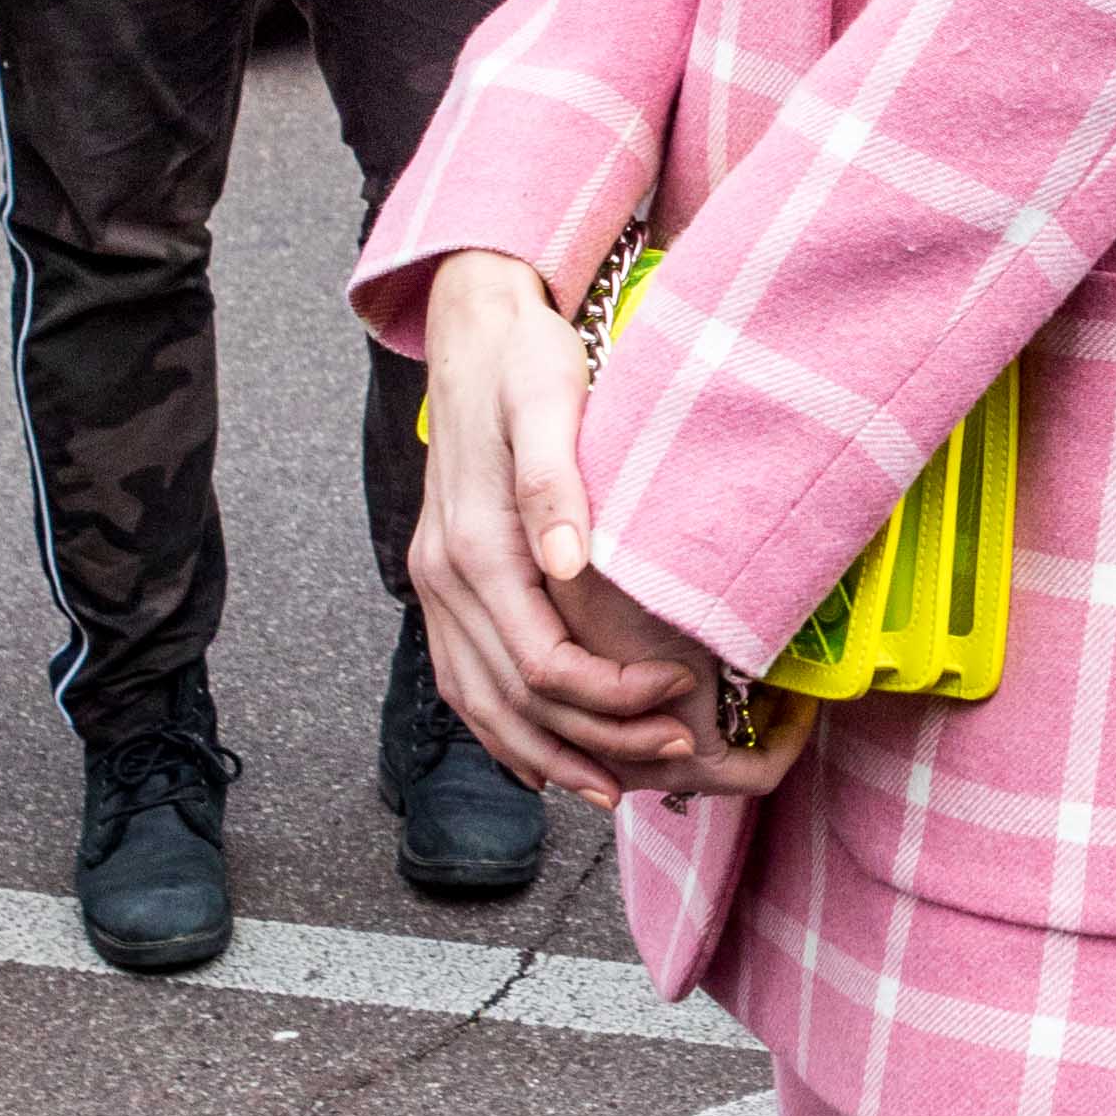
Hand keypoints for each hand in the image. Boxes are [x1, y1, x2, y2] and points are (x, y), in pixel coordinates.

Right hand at [409, 247, 807, 814]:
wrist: (475, 326)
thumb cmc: (526, 357)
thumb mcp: (550, 397)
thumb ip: (555, 481)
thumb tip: (570, 564)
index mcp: (474, 545)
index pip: (544, 663)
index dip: (614, 700)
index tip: (682, 700)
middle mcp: (442, 575)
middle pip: (513, 701)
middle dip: (596, 741)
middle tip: (676, 757)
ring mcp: (434, 581)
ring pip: (477, 704)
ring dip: (543, 754)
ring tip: (610, 788)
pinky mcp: (441, 578)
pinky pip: (461, 678)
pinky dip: (501, 729)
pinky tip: (542, 752)